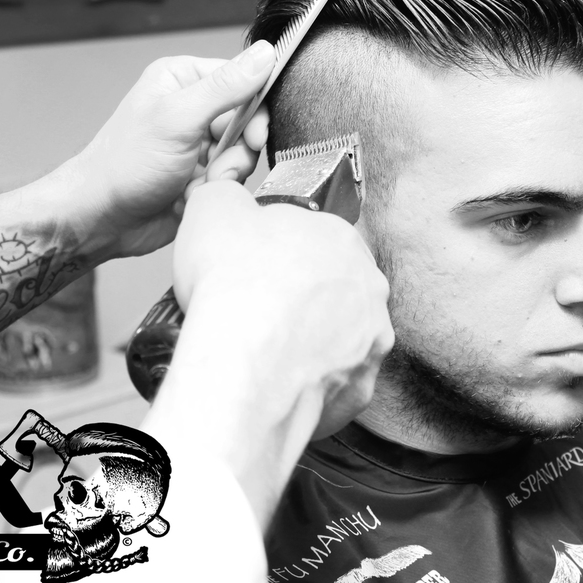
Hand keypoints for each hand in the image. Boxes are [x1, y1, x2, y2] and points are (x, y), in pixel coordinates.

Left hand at [63, 41, 275, 257]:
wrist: (102, 217)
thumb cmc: (125, 164)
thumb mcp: (178, 118)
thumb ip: (225, 87)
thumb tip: (267, 53)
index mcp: (184, 79)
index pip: (244, 81)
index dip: (254, 111)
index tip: (253, 137)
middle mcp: (193, 108)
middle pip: (247, 123)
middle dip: (235, 152)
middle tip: (217, 168)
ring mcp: (197, 144)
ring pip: (241, 156)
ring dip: (222, 176)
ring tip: (194, 185)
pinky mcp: (200, 175)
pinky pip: (229, 180)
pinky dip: (212, 192)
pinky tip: (186, 197)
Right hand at [170, 181, 394, 440]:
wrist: (241, 362)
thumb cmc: (233, 287)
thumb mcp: (213, 207)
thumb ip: (227, 193)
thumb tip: (229, 197)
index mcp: (341, 238)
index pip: (316, 240)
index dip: (282, 256)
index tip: (259, 272)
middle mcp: (368, 288)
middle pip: (335, 290)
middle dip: (303, 300)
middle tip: (262, 312)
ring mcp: (370, 340)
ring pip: (340, 339)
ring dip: (311, 343)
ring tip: (268, 352)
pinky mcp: (360, 388)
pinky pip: (336, 384)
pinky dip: (310, 385)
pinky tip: (279, 382)